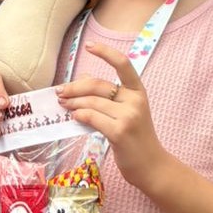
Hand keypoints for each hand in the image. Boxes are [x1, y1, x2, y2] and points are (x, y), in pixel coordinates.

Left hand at [56, 43, 164, 190]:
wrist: (151, 166)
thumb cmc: (136, 137)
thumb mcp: (127, 111)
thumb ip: (107, 95)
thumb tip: (81, 79)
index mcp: (138, 90)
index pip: (123, 64)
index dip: (105, 52)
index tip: (89, 45)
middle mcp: (135, 100)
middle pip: (97, 85)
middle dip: (74, 87)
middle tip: (60, 91)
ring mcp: (128, 116)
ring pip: (92, 102)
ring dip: (73, 102)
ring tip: (64, 105)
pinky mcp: (119, 132)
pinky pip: (92, 117)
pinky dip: (80, 115)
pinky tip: (74, 116)